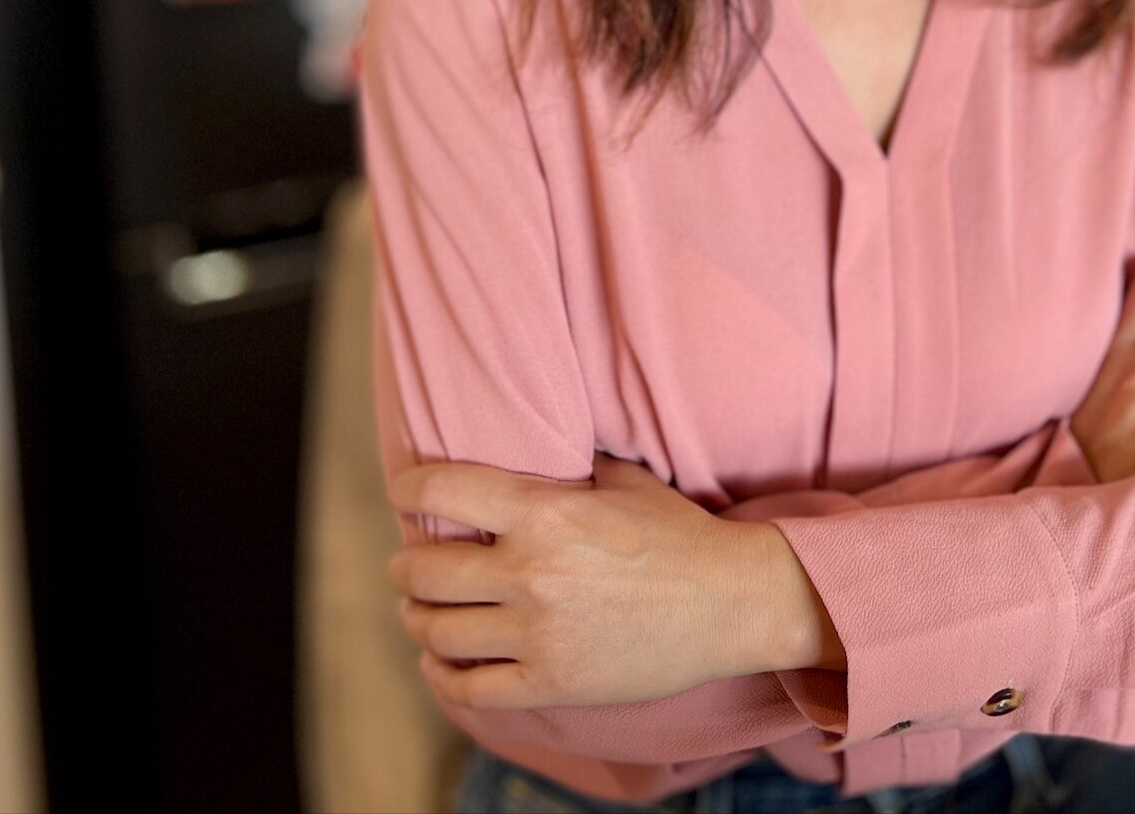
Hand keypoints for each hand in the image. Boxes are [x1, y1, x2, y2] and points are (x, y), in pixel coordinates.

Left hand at [385, 451, 779, 710]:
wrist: (731, 603)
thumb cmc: (681, 536)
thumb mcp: (624, 481)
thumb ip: (569, 467)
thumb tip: (535, 445)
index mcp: (543, 512)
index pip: (440, 493)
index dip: (408, 491)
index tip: (402, 495)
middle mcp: (530, 572)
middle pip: (423, 572)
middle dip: (406, 568)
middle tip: (409, 567)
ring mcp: (538, 633)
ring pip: (437, 632)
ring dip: (418, 620)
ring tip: (421, 614)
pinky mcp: (552, 682)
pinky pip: (469, 688)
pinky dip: (442, 677)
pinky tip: (439, 664)